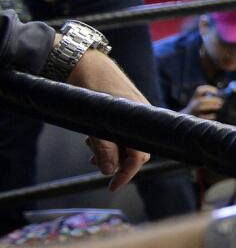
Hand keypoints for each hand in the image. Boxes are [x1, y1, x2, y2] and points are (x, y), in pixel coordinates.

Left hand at [67, 50, 149, 190]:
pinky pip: (122, 131)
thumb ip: (102, 145)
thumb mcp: (94, 118)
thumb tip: (109, 170)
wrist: (84, 60)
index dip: (126, 173)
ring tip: (92, 156)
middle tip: (99, 169)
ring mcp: (134, 112)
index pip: (140, 156)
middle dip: (119, 164)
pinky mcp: (125, 108)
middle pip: (137, 150)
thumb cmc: (89, 85)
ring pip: (128, 141)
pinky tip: (94, 139)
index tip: (112, 186)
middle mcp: (141, 116)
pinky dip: (110, 140)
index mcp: (138, 119)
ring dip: (112, 152)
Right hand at [183, 84, 222, 119]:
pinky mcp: (195, 119)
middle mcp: (193, 105)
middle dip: (211, 100)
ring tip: (219, 106)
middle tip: (221, 101)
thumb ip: (209, 99)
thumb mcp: (199, 103)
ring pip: (200, 107)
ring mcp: (193, 112)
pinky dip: (209, 116)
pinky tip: (214, 115)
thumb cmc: (197, 110)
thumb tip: (223, 96)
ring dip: (211, 106)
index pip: (199, 91)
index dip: (208, 89)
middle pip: (201, 100)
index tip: (216, 91)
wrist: (185, 121)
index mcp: (194, 99)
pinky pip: (202, 117)